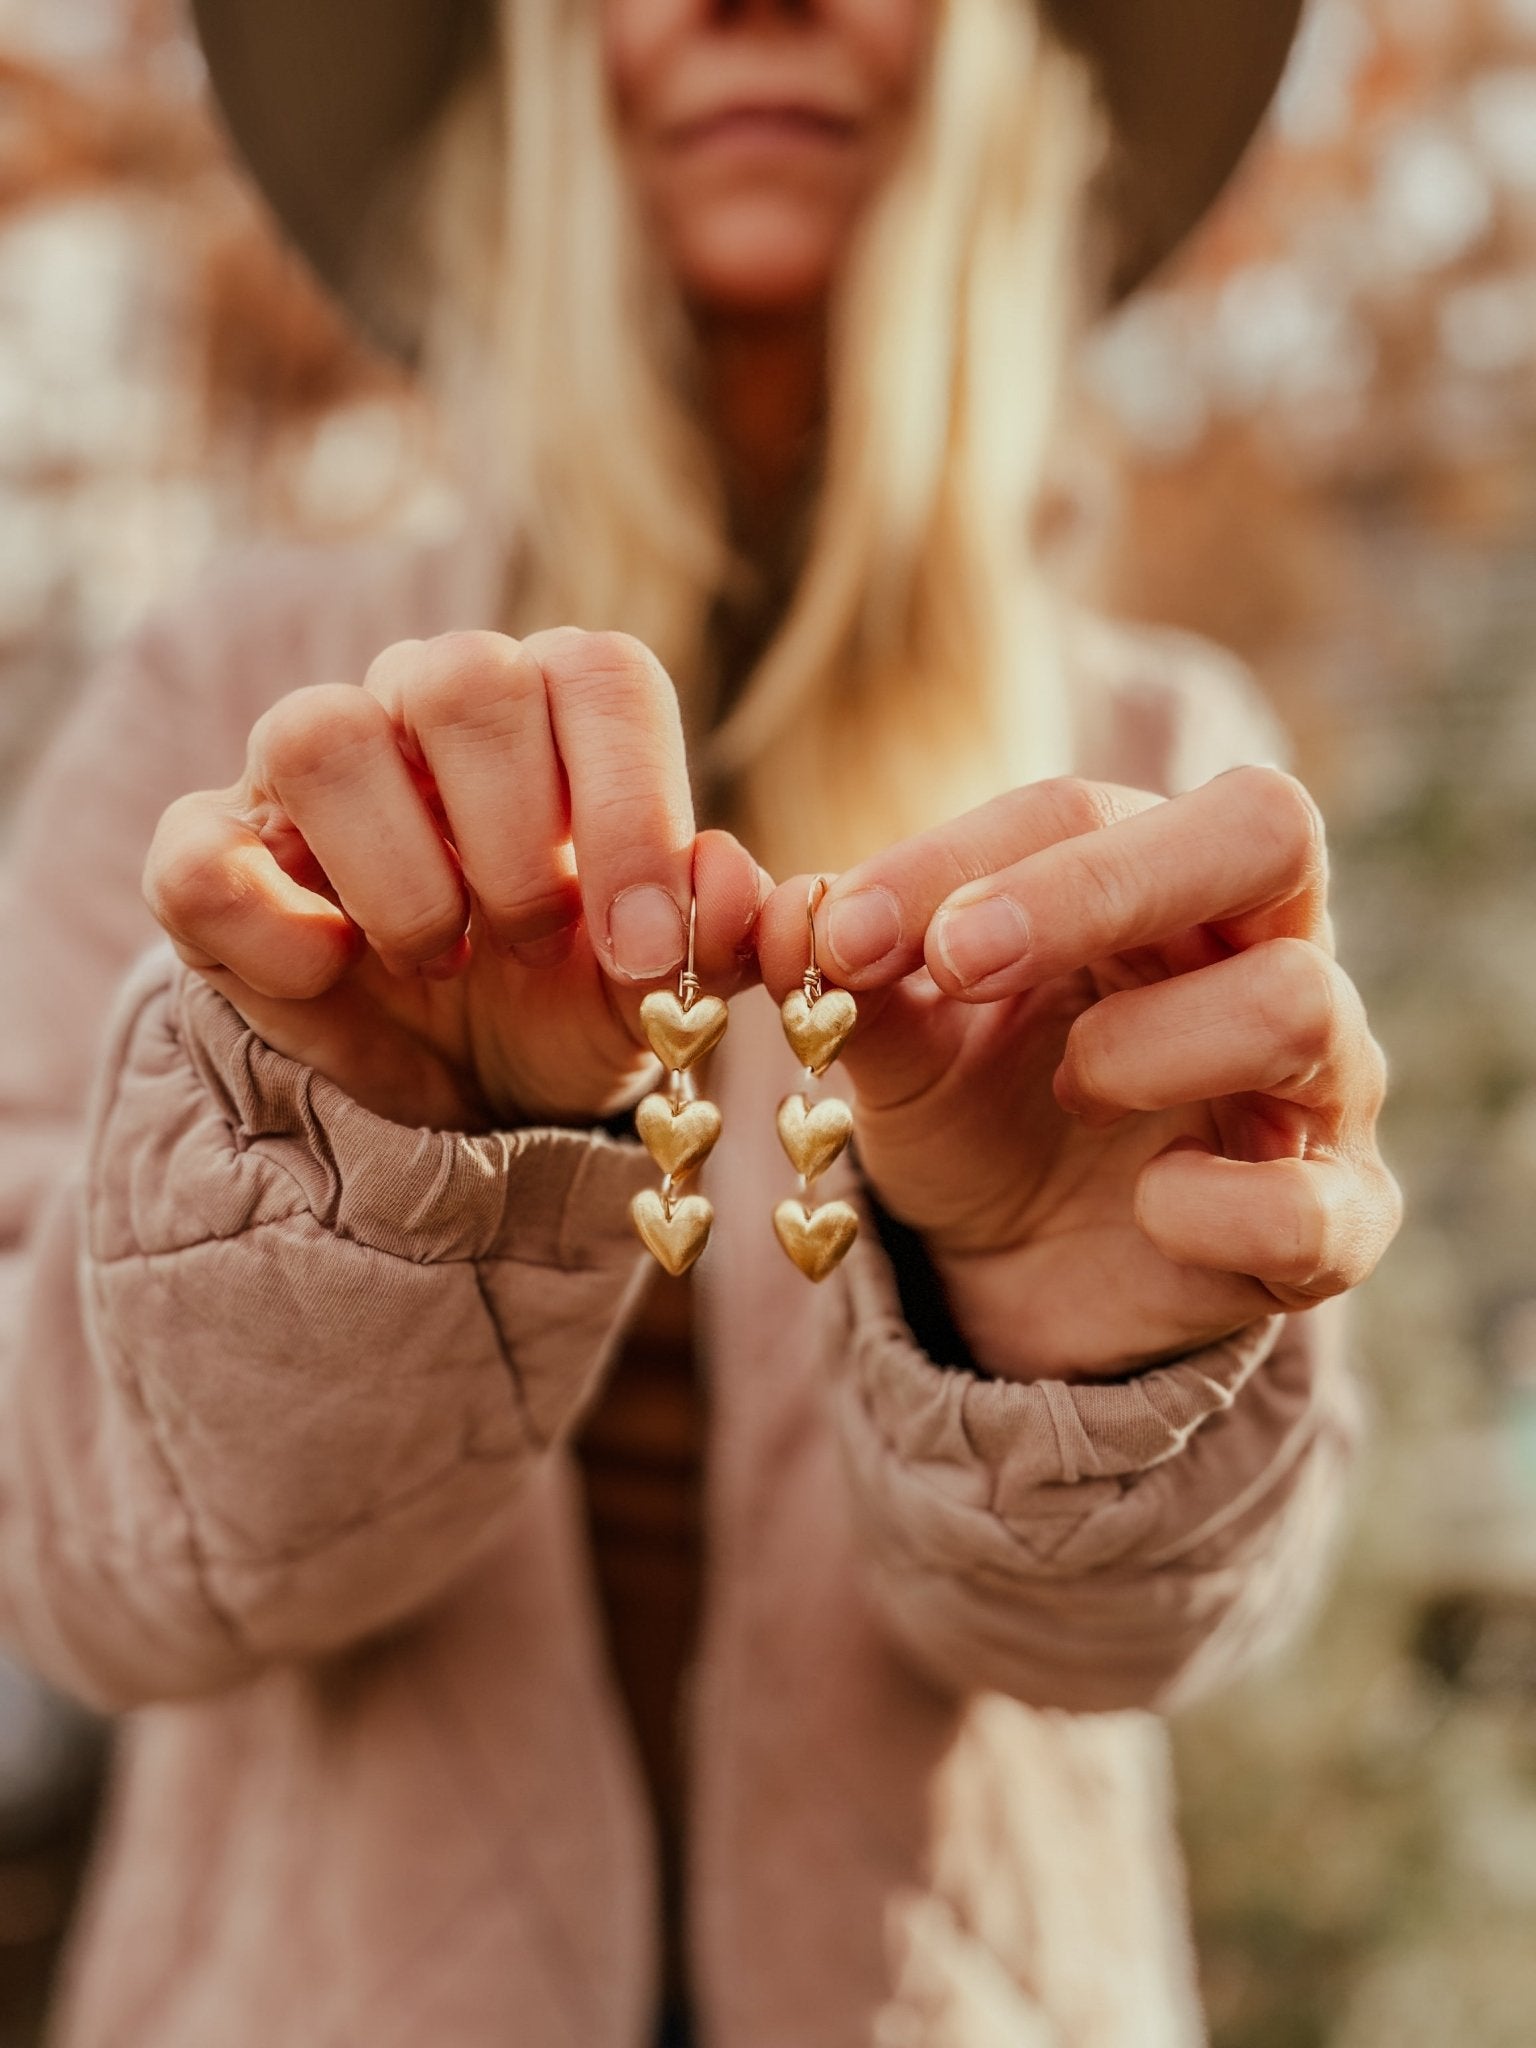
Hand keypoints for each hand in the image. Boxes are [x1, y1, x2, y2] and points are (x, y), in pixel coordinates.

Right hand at [145, 629, 764, 1129]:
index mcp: (556, 714)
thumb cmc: (562, 1003)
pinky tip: (333, 972)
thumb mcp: (652, 993)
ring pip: (320, 735)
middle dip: (512, 837)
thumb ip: (717, 938)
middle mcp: (427, 709)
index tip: (643, 943)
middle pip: (461, 675)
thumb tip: (731, 886)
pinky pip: (203, 852)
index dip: (631, 808)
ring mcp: (307, 771)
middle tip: (531, 940)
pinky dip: (273, 929)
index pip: (599, 674)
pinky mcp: (212, 851)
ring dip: (400, 878)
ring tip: (440, 957)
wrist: (449, 1088)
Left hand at [758, 768, 1400, 1380]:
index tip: (843, 936)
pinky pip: (1313, 1205)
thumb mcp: (900, 1045)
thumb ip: (849, 975)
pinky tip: (1145, 1206)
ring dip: (1145, 1045)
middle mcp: (1265, 950)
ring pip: (1298, 1005)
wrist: (1025, 1279)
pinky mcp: (1336, 1220)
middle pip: (1265, 829)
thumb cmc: (979, 1117)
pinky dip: (1208, 1207)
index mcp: (1155, 877)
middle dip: (1099, 887)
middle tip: (960, 963)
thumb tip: (773, 909)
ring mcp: (1320, 1085)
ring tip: (1069, 1090)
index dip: (960, 858)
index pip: (1086, 807)